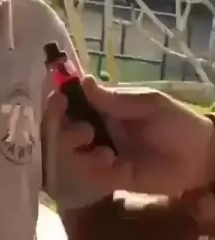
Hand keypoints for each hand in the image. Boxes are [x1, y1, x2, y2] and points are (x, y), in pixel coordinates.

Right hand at [44, 77, 214, 197]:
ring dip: (81, 155)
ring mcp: (102, 154)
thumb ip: (115, 99)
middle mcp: (97, 130)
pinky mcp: (112, 177)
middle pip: (62, 131)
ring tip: (107, 155)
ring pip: (71, 155)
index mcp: (102, 108)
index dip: (57, 102)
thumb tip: (84, 80)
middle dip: (65, 132)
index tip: (58, 101)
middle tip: (86, 132)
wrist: (202, 158)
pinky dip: (100, 173)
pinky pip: (92, 177)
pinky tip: (119, 168)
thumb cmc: (175, 121)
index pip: (70, 103)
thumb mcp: (147, 104)